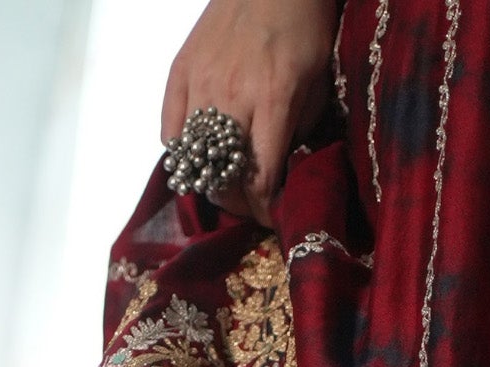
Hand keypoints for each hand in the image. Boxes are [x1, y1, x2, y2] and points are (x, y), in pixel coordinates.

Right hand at [161, 0, 338, 224]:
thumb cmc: (303, 25)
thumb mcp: (319, 82)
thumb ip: (301, 130)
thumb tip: (284, 172)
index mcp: (273, 99)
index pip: (258, 180)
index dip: (264, 211)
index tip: (272, 218)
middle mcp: (231, 95)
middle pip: (222, 180)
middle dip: (238, 205)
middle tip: (250, 206)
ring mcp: (200, 82)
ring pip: (194, 161)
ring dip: (211, 182)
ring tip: (227, 185)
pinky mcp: (180, 70)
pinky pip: (171, 132)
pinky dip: (184, 154)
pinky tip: (202, 156)